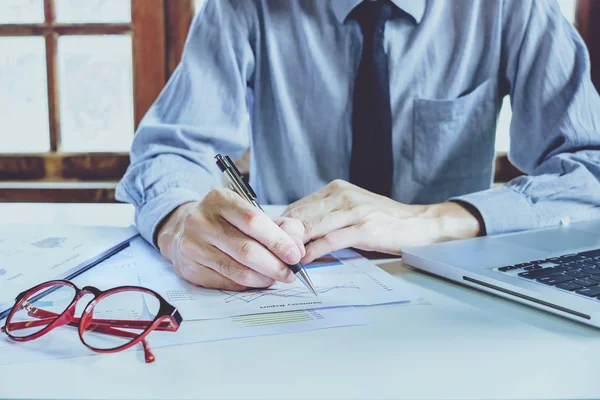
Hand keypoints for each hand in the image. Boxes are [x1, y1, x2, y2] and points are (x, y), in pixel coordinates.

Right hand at [157, 188, 305, 289]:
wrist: (184, 230)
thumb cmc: (225, 221)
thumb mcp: (250, 212)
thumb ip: (279, 225)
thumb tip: (298, 246)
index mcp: (219, 199)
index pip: (253, 221)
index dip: (278, 240)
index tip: (295, 254)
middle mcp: (201, 220)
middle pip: (246, 249)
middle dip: (274, 265)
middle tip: (291, 273)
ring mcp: (192, 245)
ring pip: (237, 270)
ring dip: (263, 278)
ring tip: (276, 278)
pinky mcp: (189, 268)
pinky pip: (226, 282)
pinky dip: (247, 284)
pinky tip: (257, 280)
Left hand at [283, 180, 481, 263]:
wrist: (418, 223)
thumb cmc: (382, 219)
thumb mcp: (351, 209)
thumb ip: (326, 215)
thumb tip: (296, 230)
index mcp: (336, 189)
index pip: (298, 205)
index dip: (281, 224)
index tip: (269, 240)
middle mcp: (342, 195)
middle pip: (301, 214)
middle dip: (283, 234)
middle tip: (268, 251)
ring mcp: (353, 211)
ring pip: (312, 226)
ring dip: (294, 244)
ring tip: (281, 258)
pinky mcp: (363, 228)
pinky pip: (330, 240)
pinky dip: (313, 251)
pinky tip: (303, 260)